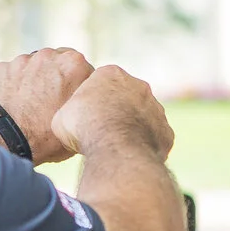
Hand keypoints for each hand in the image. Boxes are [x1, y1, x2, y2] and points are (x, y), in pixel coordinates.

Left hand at [0, 48, 92, 164]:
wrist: (9, 142)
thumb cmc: (49, 136)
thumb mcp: (82, 119)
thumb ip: (87, 99)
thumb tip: (89, 100)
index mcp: (74, 64)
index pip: (83, 68)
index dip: (80, 85)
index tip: (74, 99)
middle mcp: (48, 55)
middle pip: (57, 62)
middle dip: (57, 77)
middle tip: (54, 101)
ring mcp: (22, 61)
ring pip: (33, 67)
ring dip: (35, 80)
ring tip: (32, 105)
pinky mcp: (1, 69)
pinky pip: (11, 74)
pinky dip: (14, 86)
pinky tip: (15, 104)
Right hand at [51, 64, 174, 162]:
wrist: (114, 145)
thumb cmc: (83, 126)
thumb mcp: (63, 115)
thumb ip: (72, 111)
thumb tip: (71, 121)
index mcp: (112, 74)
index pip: (102, 82)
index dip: (92, 100)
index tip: (85, 115)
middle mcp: (139, 86)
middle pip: (126, 97)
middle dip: (115, 111)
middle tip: (101, 130)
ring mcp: (156, 108)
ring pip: (143, 118)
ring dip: (132, 128)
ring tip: (115, 146)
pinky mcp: (166, 130)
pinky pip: (155, 138)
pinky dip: (145, 146)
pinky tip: (131, 156)